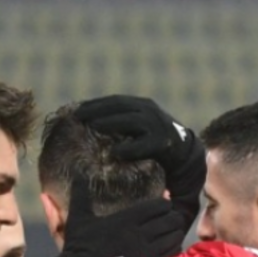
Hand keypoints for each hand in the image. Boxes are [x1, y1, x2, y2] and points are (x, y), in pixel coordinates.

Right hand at [64, 194, 186, 256]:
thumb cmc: (80, 245)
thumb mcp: (78, 217)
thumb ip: (81, 194)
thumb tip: (78, 175)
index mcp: (127, 218)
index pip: (158, 206)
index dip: (165, 203)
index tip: (163, 203)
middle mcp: (140, 232)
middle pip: (170, 220)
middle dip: (173, 217)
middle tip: (170, 217)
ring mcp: (145, 249)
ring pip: (173, 237)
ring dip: (175, 232)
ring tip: (171, 231)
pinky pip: (169, 254)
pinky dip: (173, 248)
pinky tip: (169, 246)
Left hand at [74, 95, 199, 171]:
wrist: (182, 155)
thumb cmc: (152, 143)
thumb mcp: (136, 129)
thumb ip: (119, 124)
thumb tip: (89, 127)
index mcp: (141, 105)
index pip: (114, 101)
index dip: (94, 104)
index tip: (75, 110)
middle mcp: (149, 111)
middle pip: (120, 106)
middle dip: (98, 110)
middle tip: (77, 117)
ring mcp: (157, 125)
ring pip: (131, 121)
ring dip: (111, 123)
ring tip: (93, 127)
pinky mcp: (163, 144)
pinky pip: (144, 145)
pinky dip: (129, 149)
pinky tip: (114, 153)